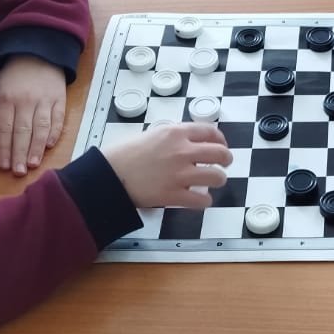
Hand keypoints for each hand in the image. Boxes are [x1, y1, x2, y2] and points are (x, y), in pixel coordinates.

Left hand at [0, 55, 66, 176]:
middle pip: (22, 131)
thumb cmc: (12, 75)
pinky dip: (55, 132)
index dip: (4, 148)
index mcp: (6, 99)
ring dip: (37, 147)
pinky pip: (58, 118)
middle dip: (20, 153)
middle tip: (19, 172)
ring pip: (41, 127)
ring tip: (33, 164)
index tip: (4, 165)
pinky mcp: (59, 98)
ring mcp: (44, 99)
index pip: (4, 128)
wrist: (37, 53)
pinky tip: (50, 146)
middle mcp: (25, 100)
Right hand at [102, 122, 233, 208]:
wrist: (107, 176)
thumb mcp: (150, 135)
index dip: (220, 139)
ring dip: (218, 180)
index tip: (220, 145)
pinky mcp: (175, 195)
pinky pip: (202, 200)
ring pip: (217, 177)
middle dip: (226, 159)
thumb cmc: (122, 155)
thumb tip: (186, 143)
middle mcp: (182, 151)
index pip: (210, 132)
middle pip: (220, 153)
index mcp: (175, 133)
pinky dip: (204, 201)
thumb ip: (171, 138)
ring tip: (212, 182)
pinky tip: (200, 200)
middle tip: (223, 164)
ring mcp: (181, 174)